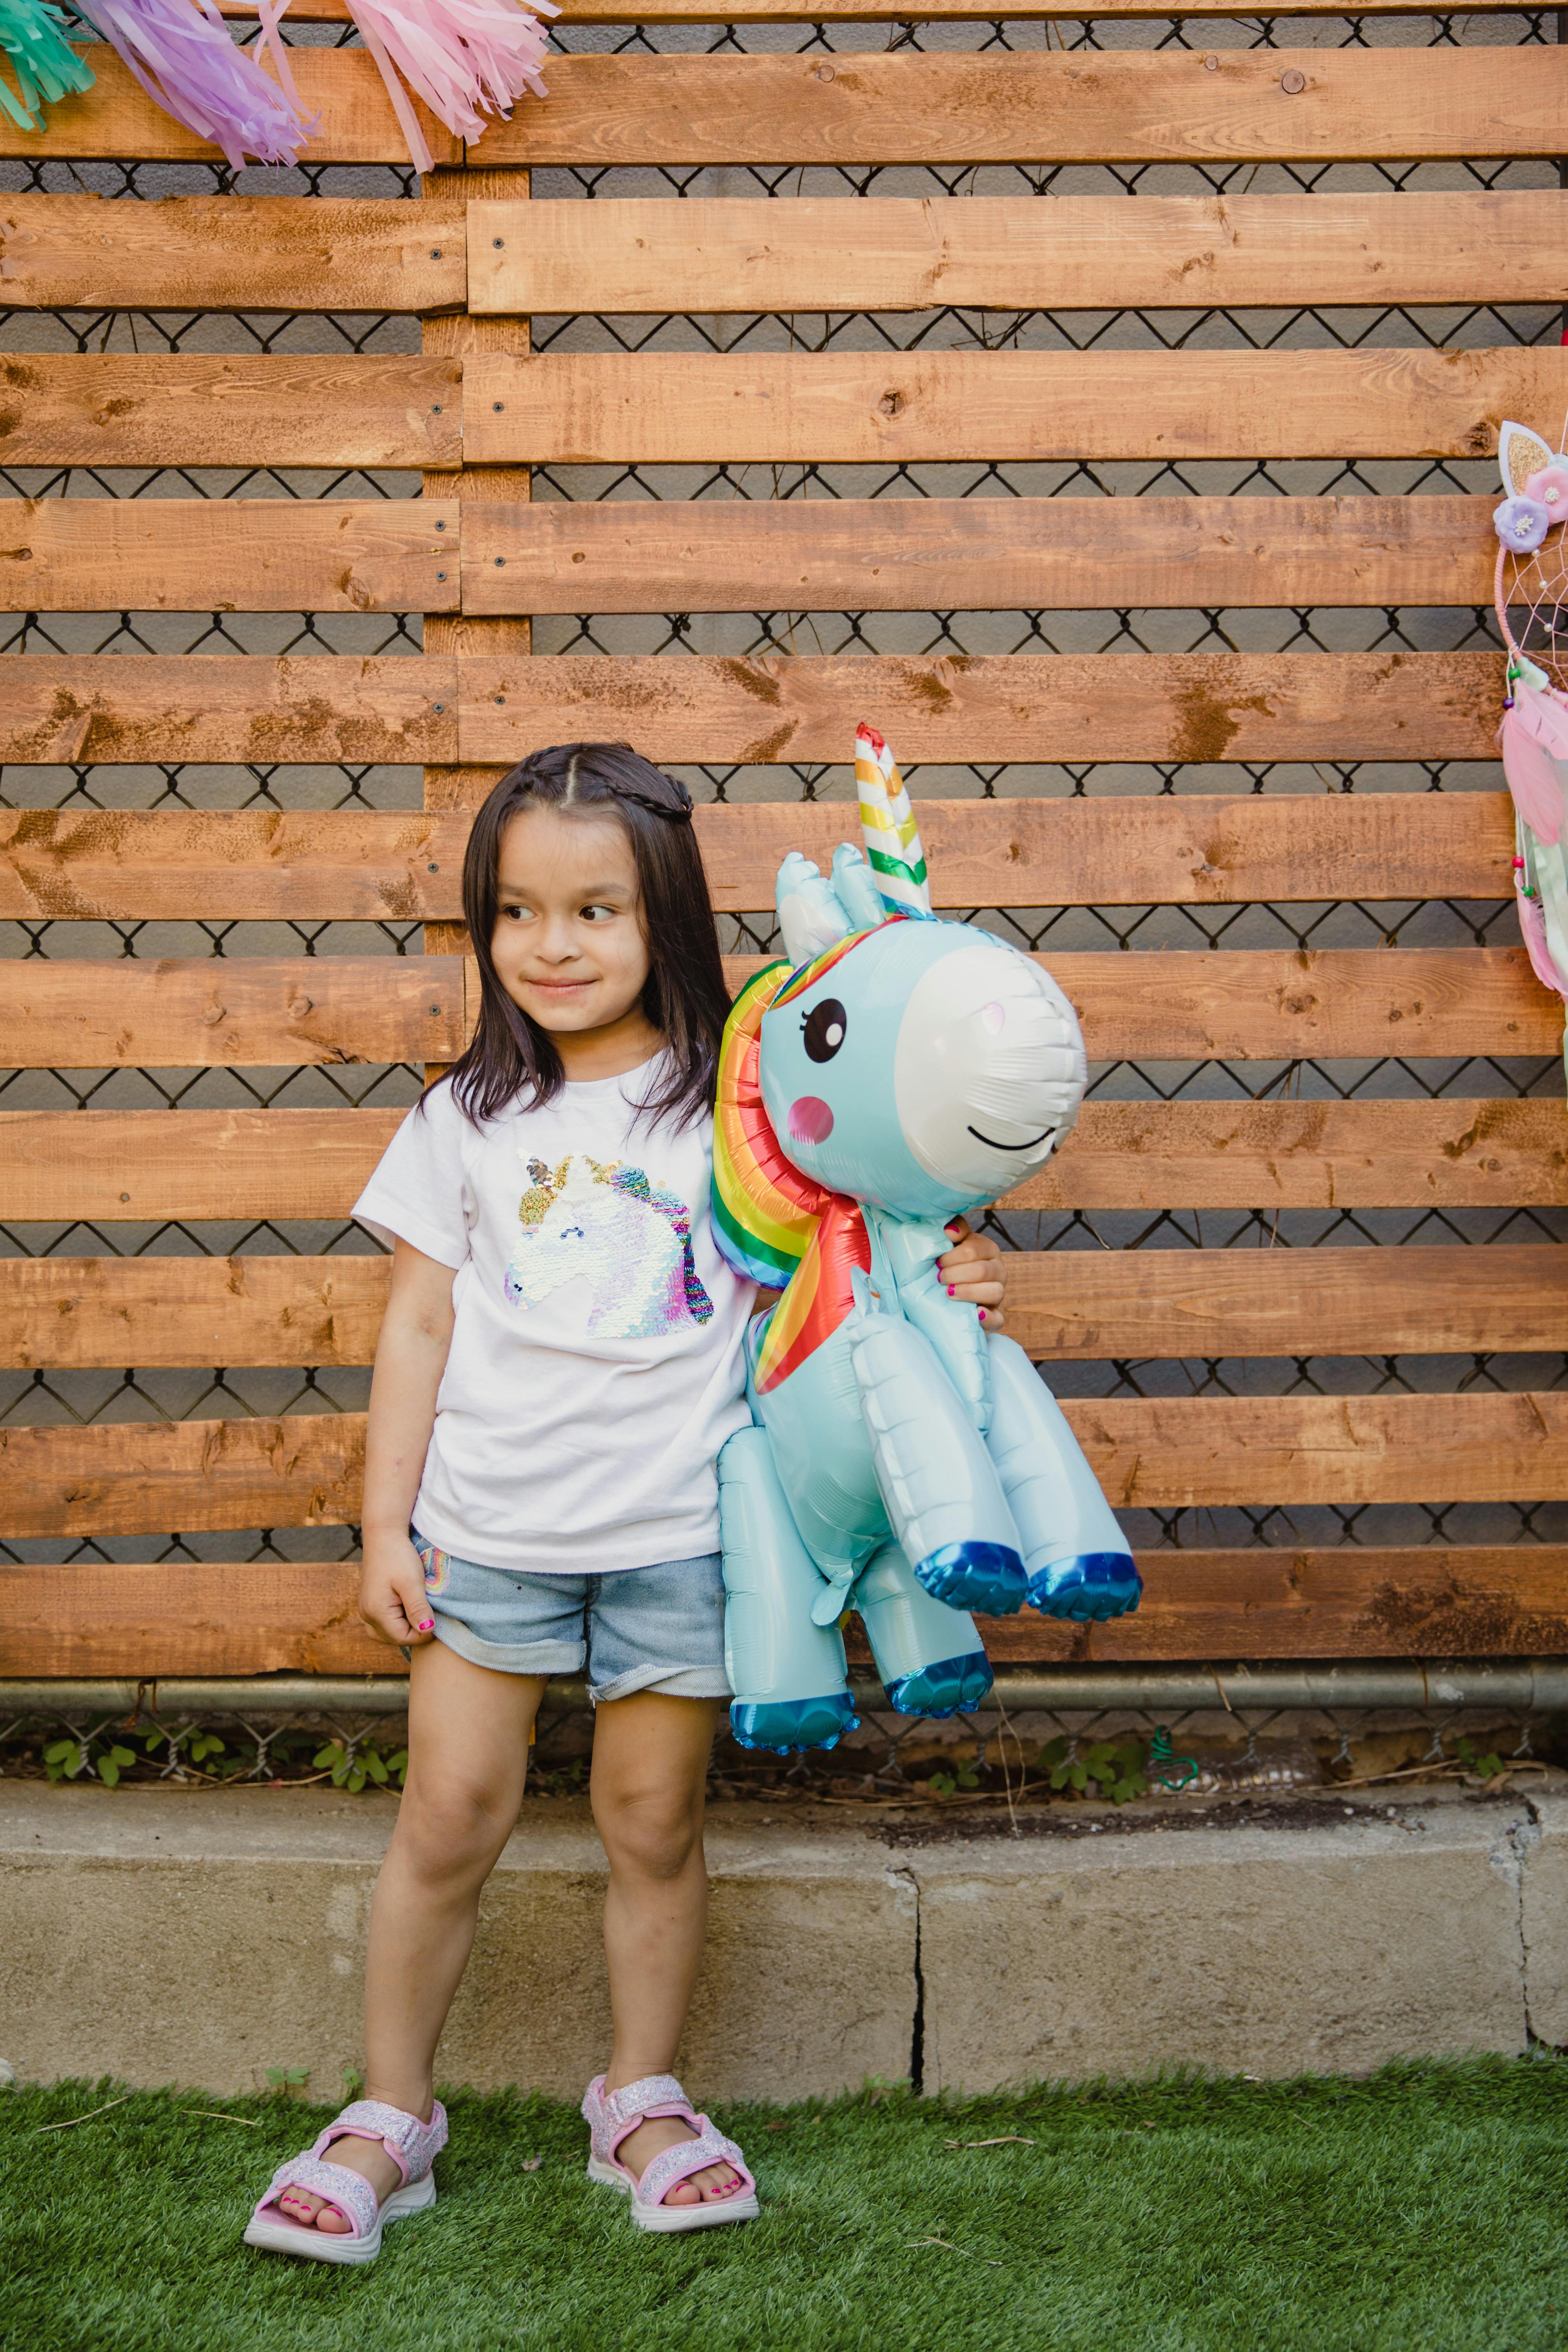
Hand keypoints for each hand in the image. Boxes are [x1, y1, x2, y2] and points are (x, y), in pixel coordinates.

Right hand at [358, 1527, 436, 1647]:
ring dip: (406, 1627)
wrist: (383, 1535)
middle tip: (429, 1612)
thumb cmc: (398, 1555)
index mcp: (375, 1612)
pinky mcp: (371, 1603)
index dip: (423, 1633)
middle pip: (395, 1638)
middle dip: (414, 1631)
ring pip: (389, 1634)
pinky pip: (385, 1623)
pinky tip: (410, 1608)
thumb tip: (427, 1631)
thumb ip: (418, 1608)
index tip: (437, 1618)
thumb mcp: (412, 1582)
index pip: (402, 1638)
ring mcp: (366, 1610)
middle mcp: (367, 1615)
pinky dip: (399, 1621)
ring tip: (420, 1609)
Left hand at [937, 1217, 1007, 1330]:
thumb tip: (950, 1230)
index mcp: (989, 1250)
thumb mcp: (954, 1242)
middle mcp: (998, 1270)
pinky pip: (998, 1319)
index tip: (937, 1262)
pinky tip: (975, 1314)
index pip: (974, 1250)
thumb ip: (955, 1229)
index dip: (952, 1256)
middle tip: (939, 1278)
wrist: (950, 1287)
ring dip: (968, 1293)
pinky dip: (987, 1319)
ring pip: (995, 1292)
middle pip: (982, 1271)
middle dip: (955, 1274)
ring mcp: (999, 1293)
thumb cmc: (951, 1261)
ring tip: (948, 1293)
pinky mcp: (995, 1314)